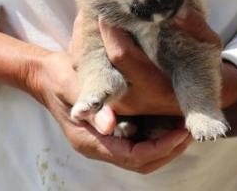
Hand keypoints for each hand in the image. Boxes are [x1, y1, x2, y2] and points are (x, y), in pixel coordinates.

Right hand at [34, 16, 190, 173]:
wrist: (46, 75)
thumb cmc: (59, 78)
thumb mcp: (72, 87)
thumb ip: (90, 105)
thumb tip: (109, 126)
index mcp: (91, 140)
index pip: (132, 157)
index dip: (160, 148)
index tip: (180, 132)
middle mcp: (100, 144)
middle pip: (142, 162)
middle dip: (169, 149)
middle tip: (189, 131)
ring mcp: (106, 138)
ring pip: (142, 154)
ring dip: (166, 144)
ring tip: (185, 127)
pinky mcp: (111, 129)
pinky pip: (138, 140)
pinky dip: (157, 134)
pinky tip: (168, 119)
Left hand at [96, 7, 236, 133]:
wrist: (198, 101)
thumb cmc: (204, 69)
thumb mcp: (210, 46)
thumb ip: (196, 26)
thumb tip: (176, 8)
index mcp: (156, 86)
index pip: (122, 55)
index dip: (111, 31)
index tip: (109, 10)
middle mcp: (133, 99)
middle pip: (100, 61)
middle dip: (98, 34)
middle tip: (101, 11)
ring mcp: (121, 104)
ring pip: (93, 69)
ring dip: (91, 43)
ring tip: (100, 20)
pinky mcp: (115, 101)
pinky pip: (95, 75)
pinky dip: (94, 54)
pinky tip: (102, 36)